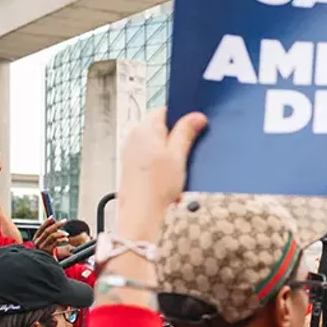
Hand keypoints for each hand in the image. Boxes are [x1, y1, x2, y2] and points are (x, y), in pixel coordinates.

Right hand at [30, 217, 67, 254]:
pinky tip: (66, 240)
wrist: (47, 266)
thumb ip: (49, 235)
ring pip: (52, 235)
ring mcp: (41, 247)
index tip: (53, 217)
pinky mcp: (47, 251)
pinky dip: (62, 239)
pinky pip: (56, 242)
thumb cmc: (48, 255)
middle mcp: (37, 243)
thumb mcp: (47, 244)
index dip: (47, 222)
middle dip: (57, 224)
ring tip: (67, 234)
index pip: (41, 228)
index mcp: (36, 239)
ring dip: (61, 233)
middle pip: (47, 230)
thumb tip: (54, 223)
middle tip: (64, 221)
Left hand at [115, 108, 207, 241]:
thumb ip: (186, 132)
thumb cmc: (157, 187)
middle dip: (177, 136)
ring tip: (180, 168)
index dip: (182, 117)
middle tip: (190, 150)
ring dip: (170, 151)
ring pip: (156, 143)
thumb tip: (196, 116)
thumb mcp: (178, 156)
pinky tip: (170, 177)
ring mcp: (131, 152)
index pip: (165, 111)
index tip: (196, 127)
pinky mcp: (131, 167)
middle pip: (160, 127)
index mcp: (145, 129)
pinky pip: (150, 157)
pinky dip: (161, 163)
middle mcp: (134, 137)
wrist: (141, 216)